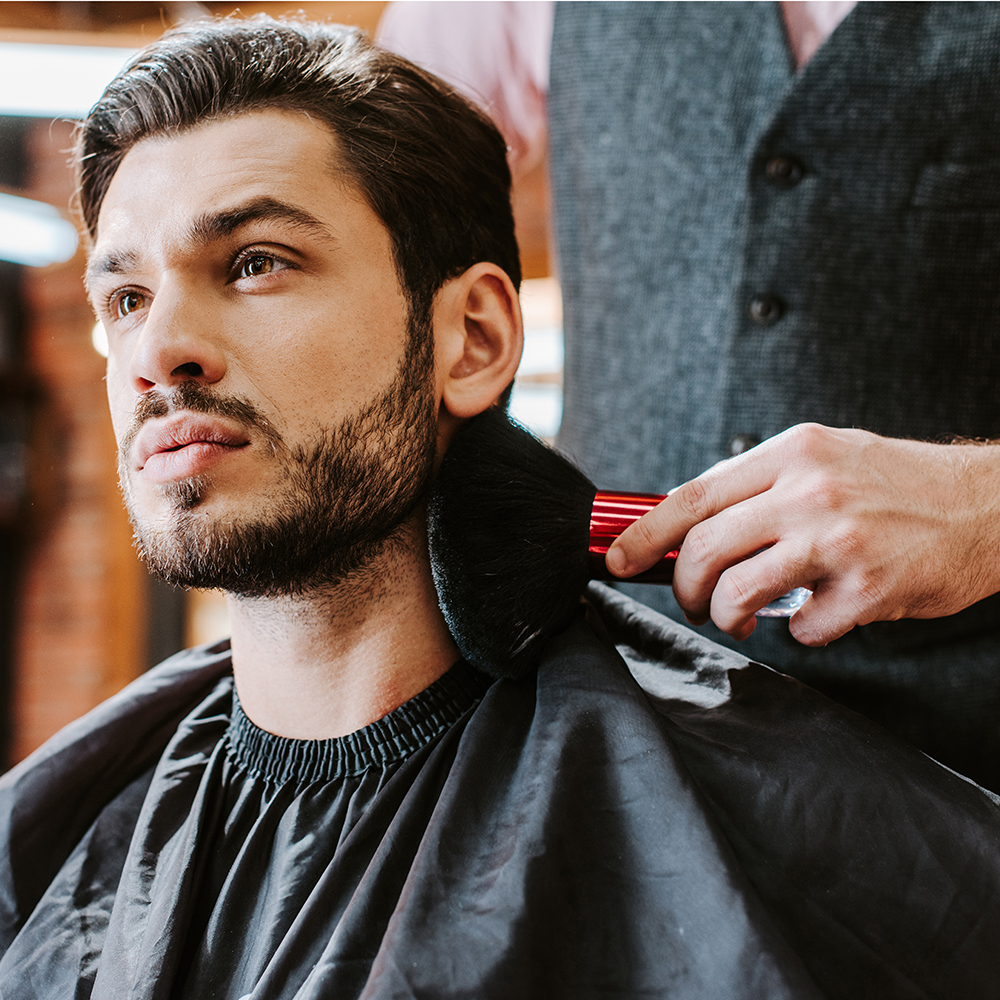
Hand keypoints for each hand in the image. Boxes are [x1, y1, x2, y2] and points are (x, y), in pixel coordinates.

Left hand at [605, 423, 999, 644]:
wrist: (986, 505)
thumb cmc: (894, 486)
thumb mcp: (822, 459)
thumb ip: (759, 487)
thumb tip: (690, 525)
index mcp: (790, 453)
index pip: (692, 495)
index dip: (645, 534)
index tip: (617, 559)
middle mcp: (810, 490)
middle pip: (704, 548)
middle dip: (684, 587)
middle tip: (694, 600)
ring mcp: (839, 539)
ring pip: (739, 591)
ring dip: (727, 615)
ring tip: (739, 616)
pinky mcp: (868, 588)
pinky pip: (803, 628)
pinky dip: (800, 632)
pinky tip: (820, 615)